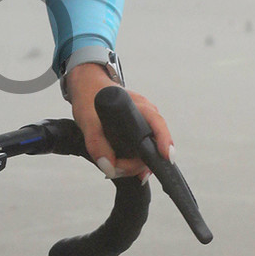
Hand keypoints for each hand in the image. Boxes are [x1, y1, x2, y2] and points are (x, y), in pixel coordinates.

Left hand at [64, 62, 172, 181]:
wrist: (87, 87)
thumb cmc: (90, 96)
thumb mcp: (88, 121)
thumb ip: (97, 144)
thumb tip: (109, 167)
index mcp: (139, 107)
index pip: (158, 125)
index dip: (164, 142)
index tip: (167, 157)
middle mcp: (146, 115)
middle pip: (152, 147)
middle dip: (135, 164)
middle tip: (114, 168)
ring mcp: (143, 124)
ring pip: (146, 152)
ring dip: (131, 164)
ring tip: (112, 165)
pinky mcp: (138, 132)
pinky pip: (141, 151)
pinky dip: (131, 161)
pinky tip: (120, 165)